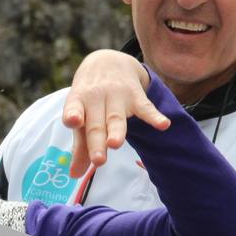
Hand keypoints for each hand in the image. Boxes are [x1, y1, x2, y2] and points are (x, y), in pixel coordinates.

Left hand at [62, 50, 168, 177]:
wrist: (108, 60)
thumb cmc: (90, 98)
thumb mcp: (82, 115)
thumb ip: (80, 146)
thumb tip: (74, 175)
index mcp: (78, 101)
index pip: (73, 108)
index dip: (73, 115)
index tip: (72, 121)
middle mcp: (96, 97)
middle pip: (96, 123)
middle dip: (97, 142)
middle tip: (99, 161)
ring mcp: (116, 96)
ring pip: (117, 117)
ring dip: (117, 131)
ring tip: (116, 144)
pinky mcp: (136, 96)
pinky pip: (146, 108)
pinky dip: (154, 116)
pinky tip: (163, 125)